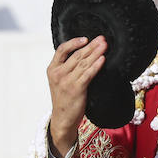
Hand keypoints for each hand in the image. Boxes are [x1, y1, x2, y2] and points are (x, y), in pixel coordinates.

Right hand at [46, 35, 106, 153]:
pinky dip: (96, 66)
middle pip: (76, 55)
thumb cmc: (64, 98)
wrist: (62, 119)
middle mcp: (58, 74)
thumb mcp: (60, 81)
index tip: (86, 38)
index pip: (61, 50)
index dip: (73, 42)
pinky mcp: (75, 89)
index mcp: (52, 69)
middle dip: (91, 46)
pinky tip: (102, 59)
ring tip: (105, 46)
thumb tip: (85, 54)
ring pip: (83, 63)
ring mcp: (66, 81)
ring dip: (96, 53)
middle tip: (102, 39)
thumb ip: (67, 68)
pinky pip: (88, 74)